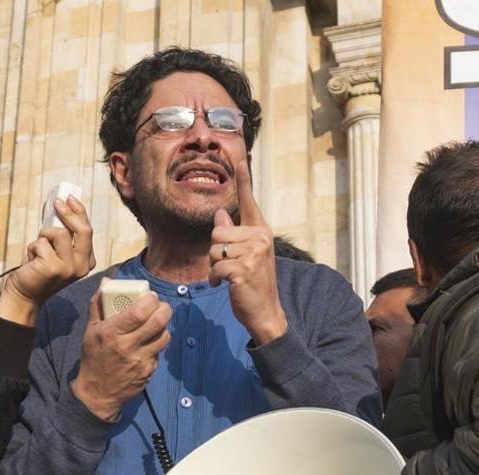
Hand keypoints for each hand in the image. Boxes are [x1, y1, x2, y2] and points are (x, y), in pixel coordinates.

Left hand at [0, 196, 95, 325]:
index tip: (69, 199)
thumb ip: (62, 234)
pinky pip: (42, 243)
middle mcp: (82, 266)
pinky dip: (33, 247)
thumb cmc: (38, 270)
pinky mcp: (53, 268)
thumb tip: (59, 204)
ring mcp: (69, 268)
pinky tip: (32, 260)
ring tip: (38, 248)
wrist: (24, 294)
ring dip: (44, 235)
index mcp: (87, 261)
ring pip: (60, 233)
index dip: (78, 212)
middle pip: (83, 230)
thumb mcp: (56, 251)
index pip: (88, 231)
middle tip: (57, 202)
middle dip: (70, 212)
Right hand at [71, 291, 171, 421]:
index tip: (151, 296)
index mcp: (110, 333)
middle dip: (164, 309)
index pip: (138, 312)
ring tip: (157, 322)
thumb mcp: (90, 330)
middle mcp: (126, 346)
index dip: (150, 300)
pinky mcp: (148, 372)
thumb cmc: (94, 357)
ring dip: (164, 326)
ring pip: (164, 336)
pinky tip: (150, 342)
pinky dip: (157, 344)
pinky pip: (159, 352)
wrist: (97, 393)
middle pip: (157, 322)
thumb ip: (98, 304)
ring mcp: (140, 361)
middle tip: (161, 306)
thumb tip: (107, 281)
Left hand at [208, 159, 287, 345]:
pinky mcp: (243, 269)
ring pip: (213, 249)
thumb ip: (234, 233)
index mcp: (260, 231)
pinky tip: (225, 285)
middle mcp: (260, 237)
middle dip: (215, 251)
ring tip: (228, 277)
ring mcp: (253, 253)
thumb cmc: (253, 282)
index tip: (239, 159)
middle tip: (228, 266)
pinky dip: (214, 279)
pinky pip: (214, 267)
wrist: (265, 312)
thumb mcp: (245, 255)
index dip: (244, 180)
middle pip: (218, 230)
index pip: (249, 201)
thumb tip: (220, 214)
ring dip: (214, 266)